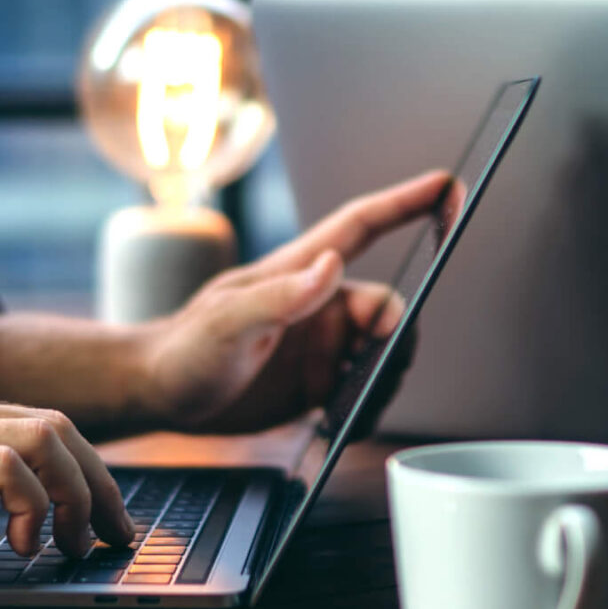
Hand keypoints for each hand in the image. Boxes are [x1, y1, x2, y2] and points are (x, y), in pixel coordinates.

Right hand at [0, 393, 133, 608]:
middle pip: (57, 423)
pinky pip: (3, 467)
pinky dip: (31, 504)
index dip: (79, 464)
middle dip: (102, 482)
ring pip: (45, 436)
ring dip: (80, 495)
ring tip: (79, 547)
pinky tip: (22, 547)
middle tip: (118, 535)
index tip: (100, 510)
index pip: (30, 417)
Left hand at [134, 170, 454, 433]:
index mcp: (299, 273)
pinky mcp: (319, 382)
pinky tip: (345, 423)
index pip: (361, 226)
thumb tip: (331, 265)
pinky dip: (367, 407)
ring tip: (353, 404)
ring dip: (381, 380)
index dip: (407, 203)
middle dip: (394, 338)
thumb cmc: (183, 350)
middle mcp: (319, 304)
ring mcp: (321, 344)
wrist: (161, 396)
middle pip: (387, 308)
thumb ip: (280, 295)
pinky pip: (364, 390)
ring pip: (383, 352)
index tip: (446, 185)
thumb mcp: (225, 322)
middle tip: (377, 369)